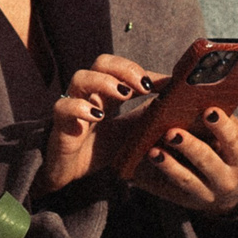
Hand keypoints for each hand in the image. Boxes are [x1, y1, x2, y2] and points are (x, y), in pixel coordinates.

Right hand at [39, 54, 158, 193]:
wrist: (71, 176)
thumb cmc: (99, 150)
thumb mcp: (132, 132)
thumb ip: (150, 117)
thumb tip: (177, 105)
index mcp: (107, 93)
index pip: (124, 70)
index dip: (144, 72)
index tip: (167, 83)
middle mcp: (90, 94)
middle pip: (102, 62)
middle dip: (125, 69)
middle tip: (144, 86)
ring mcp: (73, 106)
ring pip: (81, 78)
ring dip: (105, 82)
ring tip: (124, 94)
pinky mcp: (60, 124)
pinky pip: (64, 107)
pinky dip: (81, 107)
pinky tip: (97, 116)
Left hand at [133, 105, 237, 217]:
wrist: (225, 187)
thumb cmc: (221, 146)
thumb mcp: (228, 133)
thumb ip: (215, 114)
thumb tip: (188, 82)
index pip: (235, 140)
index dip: (222, 126)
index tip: (208, 111)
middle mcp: (229, 179)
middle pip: (208, 161)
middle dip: (190, 146)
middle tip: (172, 132)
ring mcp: (208, 193)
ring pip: (187, 179)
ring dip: (169, 165)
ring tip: (154, 150)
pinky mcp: (187, 200)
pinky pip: (171, 188)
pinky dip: (159, 174)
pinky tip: (148, 161)